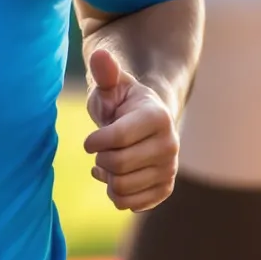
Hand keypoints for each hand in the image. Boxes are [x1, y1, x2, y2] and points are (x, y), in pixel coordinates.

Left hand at [84, 47, 176, 211]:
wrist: (145, 126)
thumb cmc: (123, 105)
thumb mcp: (112, 87)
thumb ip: (105, 73)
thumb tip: (99, 55)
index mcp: (158, 117)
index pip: (117, 139)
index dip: (95, 142)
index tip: (90, 140)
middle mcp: (170, 145)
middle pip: (118, 165)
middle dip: (101, 159)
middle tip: (102, 150)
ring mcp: (170, 169)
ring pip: (122, 188)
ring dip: (107, 178)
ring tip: (109, 163)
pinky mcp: (165, 189)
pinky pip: (130, 204)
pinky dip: (116, 193)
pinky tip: (117, 177)